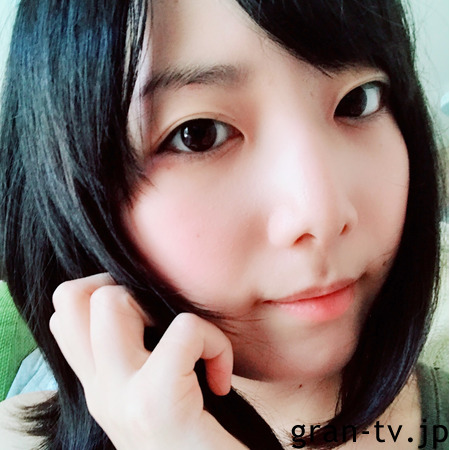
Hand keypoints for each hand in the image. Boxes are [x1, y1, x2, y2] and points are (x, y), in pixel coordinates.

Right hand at [50, 273, 246, 448]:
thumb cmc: (194, 441)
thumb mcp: (152, 397)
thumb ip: (138, 358)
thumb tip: (150, 305)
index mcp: (99, 384)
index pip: (65, 311)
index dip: (106, 291)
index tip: (151, 316)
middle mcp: (99, 389)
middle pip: (74, 296)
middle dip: (128, 289)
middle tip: (166, 325)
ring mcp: (120, 396)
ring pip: (112, 302)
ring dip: (164, 308)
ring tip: (188, 346)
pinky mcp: (156, 403)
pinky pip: (186, 330)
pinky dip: (216, 343)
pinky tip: (220, 381)